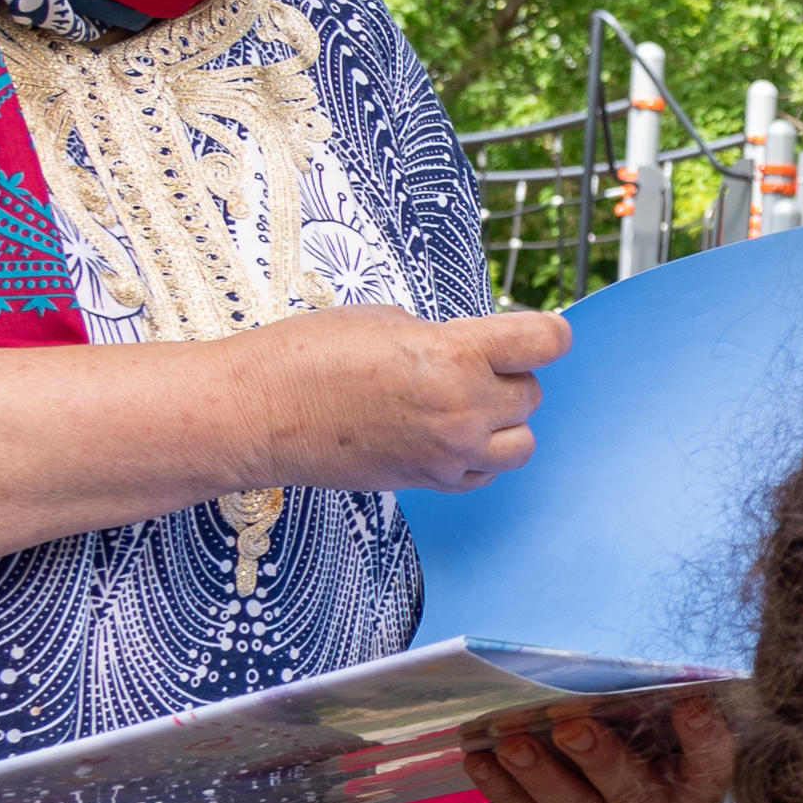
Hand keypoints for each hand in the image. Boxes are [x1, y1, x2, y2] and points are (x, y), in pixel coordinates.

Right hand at [221, 304, 569, 493]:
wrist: (255, 414)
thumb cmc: (307, 355)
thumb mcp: (387, 320)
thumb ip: (446, 337)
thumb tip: (476, 352)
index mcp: (454, 355)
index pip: (546, 342)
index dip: (546, 333)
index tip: (536, 332)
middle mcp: (461, 409)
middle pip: (531, 393)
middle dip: (508, 375)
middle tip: (466, 364)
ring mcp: (447, 453)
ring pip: (521, 443)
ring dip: (502, 422)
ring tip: (462, 403)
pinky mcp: (428, 483)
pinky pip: (484, 474)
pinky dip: (477, 456)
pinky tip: (445, 433)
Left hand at [466, 692, 734, 802]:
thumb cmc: (655, 752)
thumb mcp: (668, 731)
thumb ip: (659, 708)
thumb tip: (634, 676)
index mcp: (697, 789)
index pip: (711, 764)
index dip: (703, 737)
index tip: (690, 703)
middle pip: (633, 797)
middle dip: (600, 761)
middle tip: (571, 726)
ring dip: (541, 778)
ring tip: (511, 744)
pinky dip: (504, 793)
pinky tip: (481, 761)